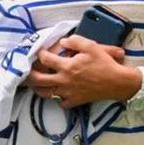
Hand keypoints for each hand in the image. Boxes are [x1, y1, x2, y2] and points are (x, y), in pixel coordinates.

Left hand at [25, 36, 143, 107]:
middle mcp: (64, 81)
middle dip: (29, 75)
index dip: (40, 53)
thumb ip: (75, 41)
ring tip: (36, 84)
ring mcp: (68, 93)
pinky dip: (57, 99)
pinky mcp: (74, 101)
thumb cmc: (105, 64)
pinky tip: (58, 93)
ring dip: (39, 88)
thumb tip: (62, 42)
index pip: (45, 59)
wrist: (117, 83)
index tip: (39, 52)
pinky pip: (60, 103)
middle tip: (26, 72)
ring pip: (46, 94)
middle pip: (38, 80)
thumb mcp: (91, 46)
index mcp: (67, 66)